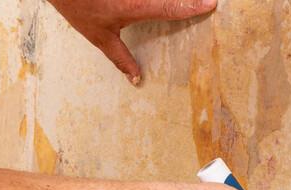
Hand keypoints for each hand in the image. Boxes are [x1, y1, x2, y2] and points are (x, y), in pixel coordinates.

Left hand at [47, 0, 216, 83]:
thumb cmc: (79, 8)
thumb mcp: (100, 38)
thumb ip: (121, 58)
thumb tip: (135, 79)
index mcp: (136, 6)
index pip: (171, 7)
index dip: (193, 7)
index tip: (211, 3)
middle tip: (208, 0)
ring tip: (192, 2)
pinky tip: (171, 2)